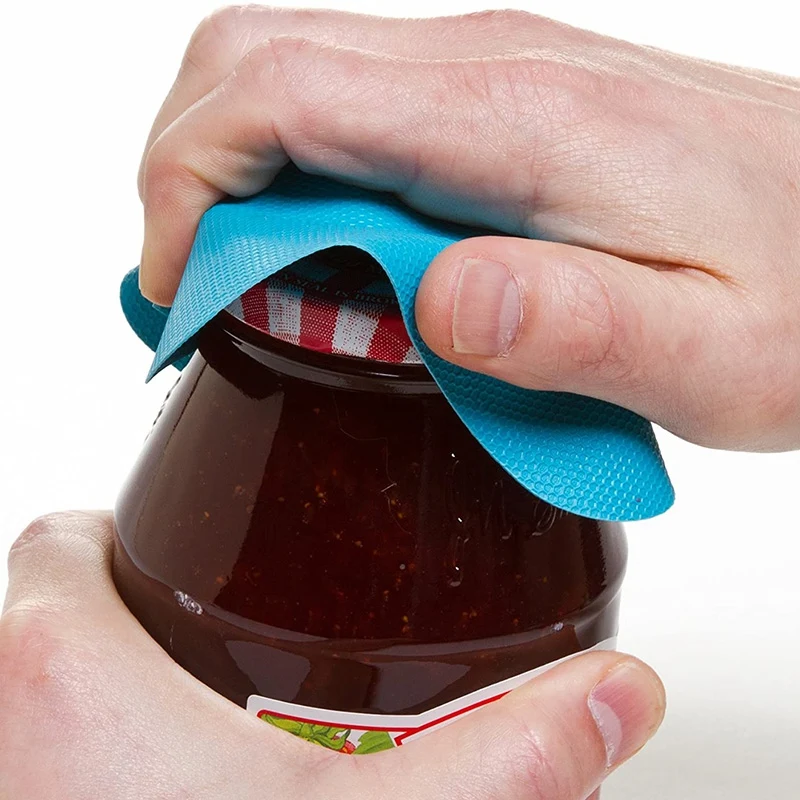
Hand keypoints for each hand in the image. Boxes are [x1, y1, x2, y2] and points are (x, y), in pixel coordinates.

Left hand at [0, 512, 663, 798]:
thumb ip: (503, 754)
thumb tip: (612, 692)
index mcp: (60, 675)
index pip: (65, 543)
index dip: (122, 531)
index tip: (183, 544)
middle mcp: (5, 737)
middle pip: (59, 619)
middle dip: (144, 617)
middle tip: (228, 632)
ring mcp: (11, 789)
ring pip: (47, 705)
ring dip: (127, 701)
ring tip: (218, 717)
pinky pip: (48, 775)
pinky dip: (112, 773)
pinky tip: (194, 794)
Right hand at [136, 7, 799, 451]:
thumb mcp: (708, 355)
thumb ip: (574, 327)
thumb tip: (441, 300)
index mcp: (514, 121)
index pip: (280, 94)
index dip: (186, 182)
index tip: (178, 287)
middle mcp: (485, 70)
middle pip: (255, 60)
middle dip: (184, 171)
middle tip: (194, 289)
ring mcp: (486, 78)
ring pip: (291, 77)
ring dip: (232, 175)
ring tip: (241, 281)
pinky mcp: (494, 107)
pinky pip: (351, 112)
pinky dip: (292, 176)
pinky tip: (317, 252)